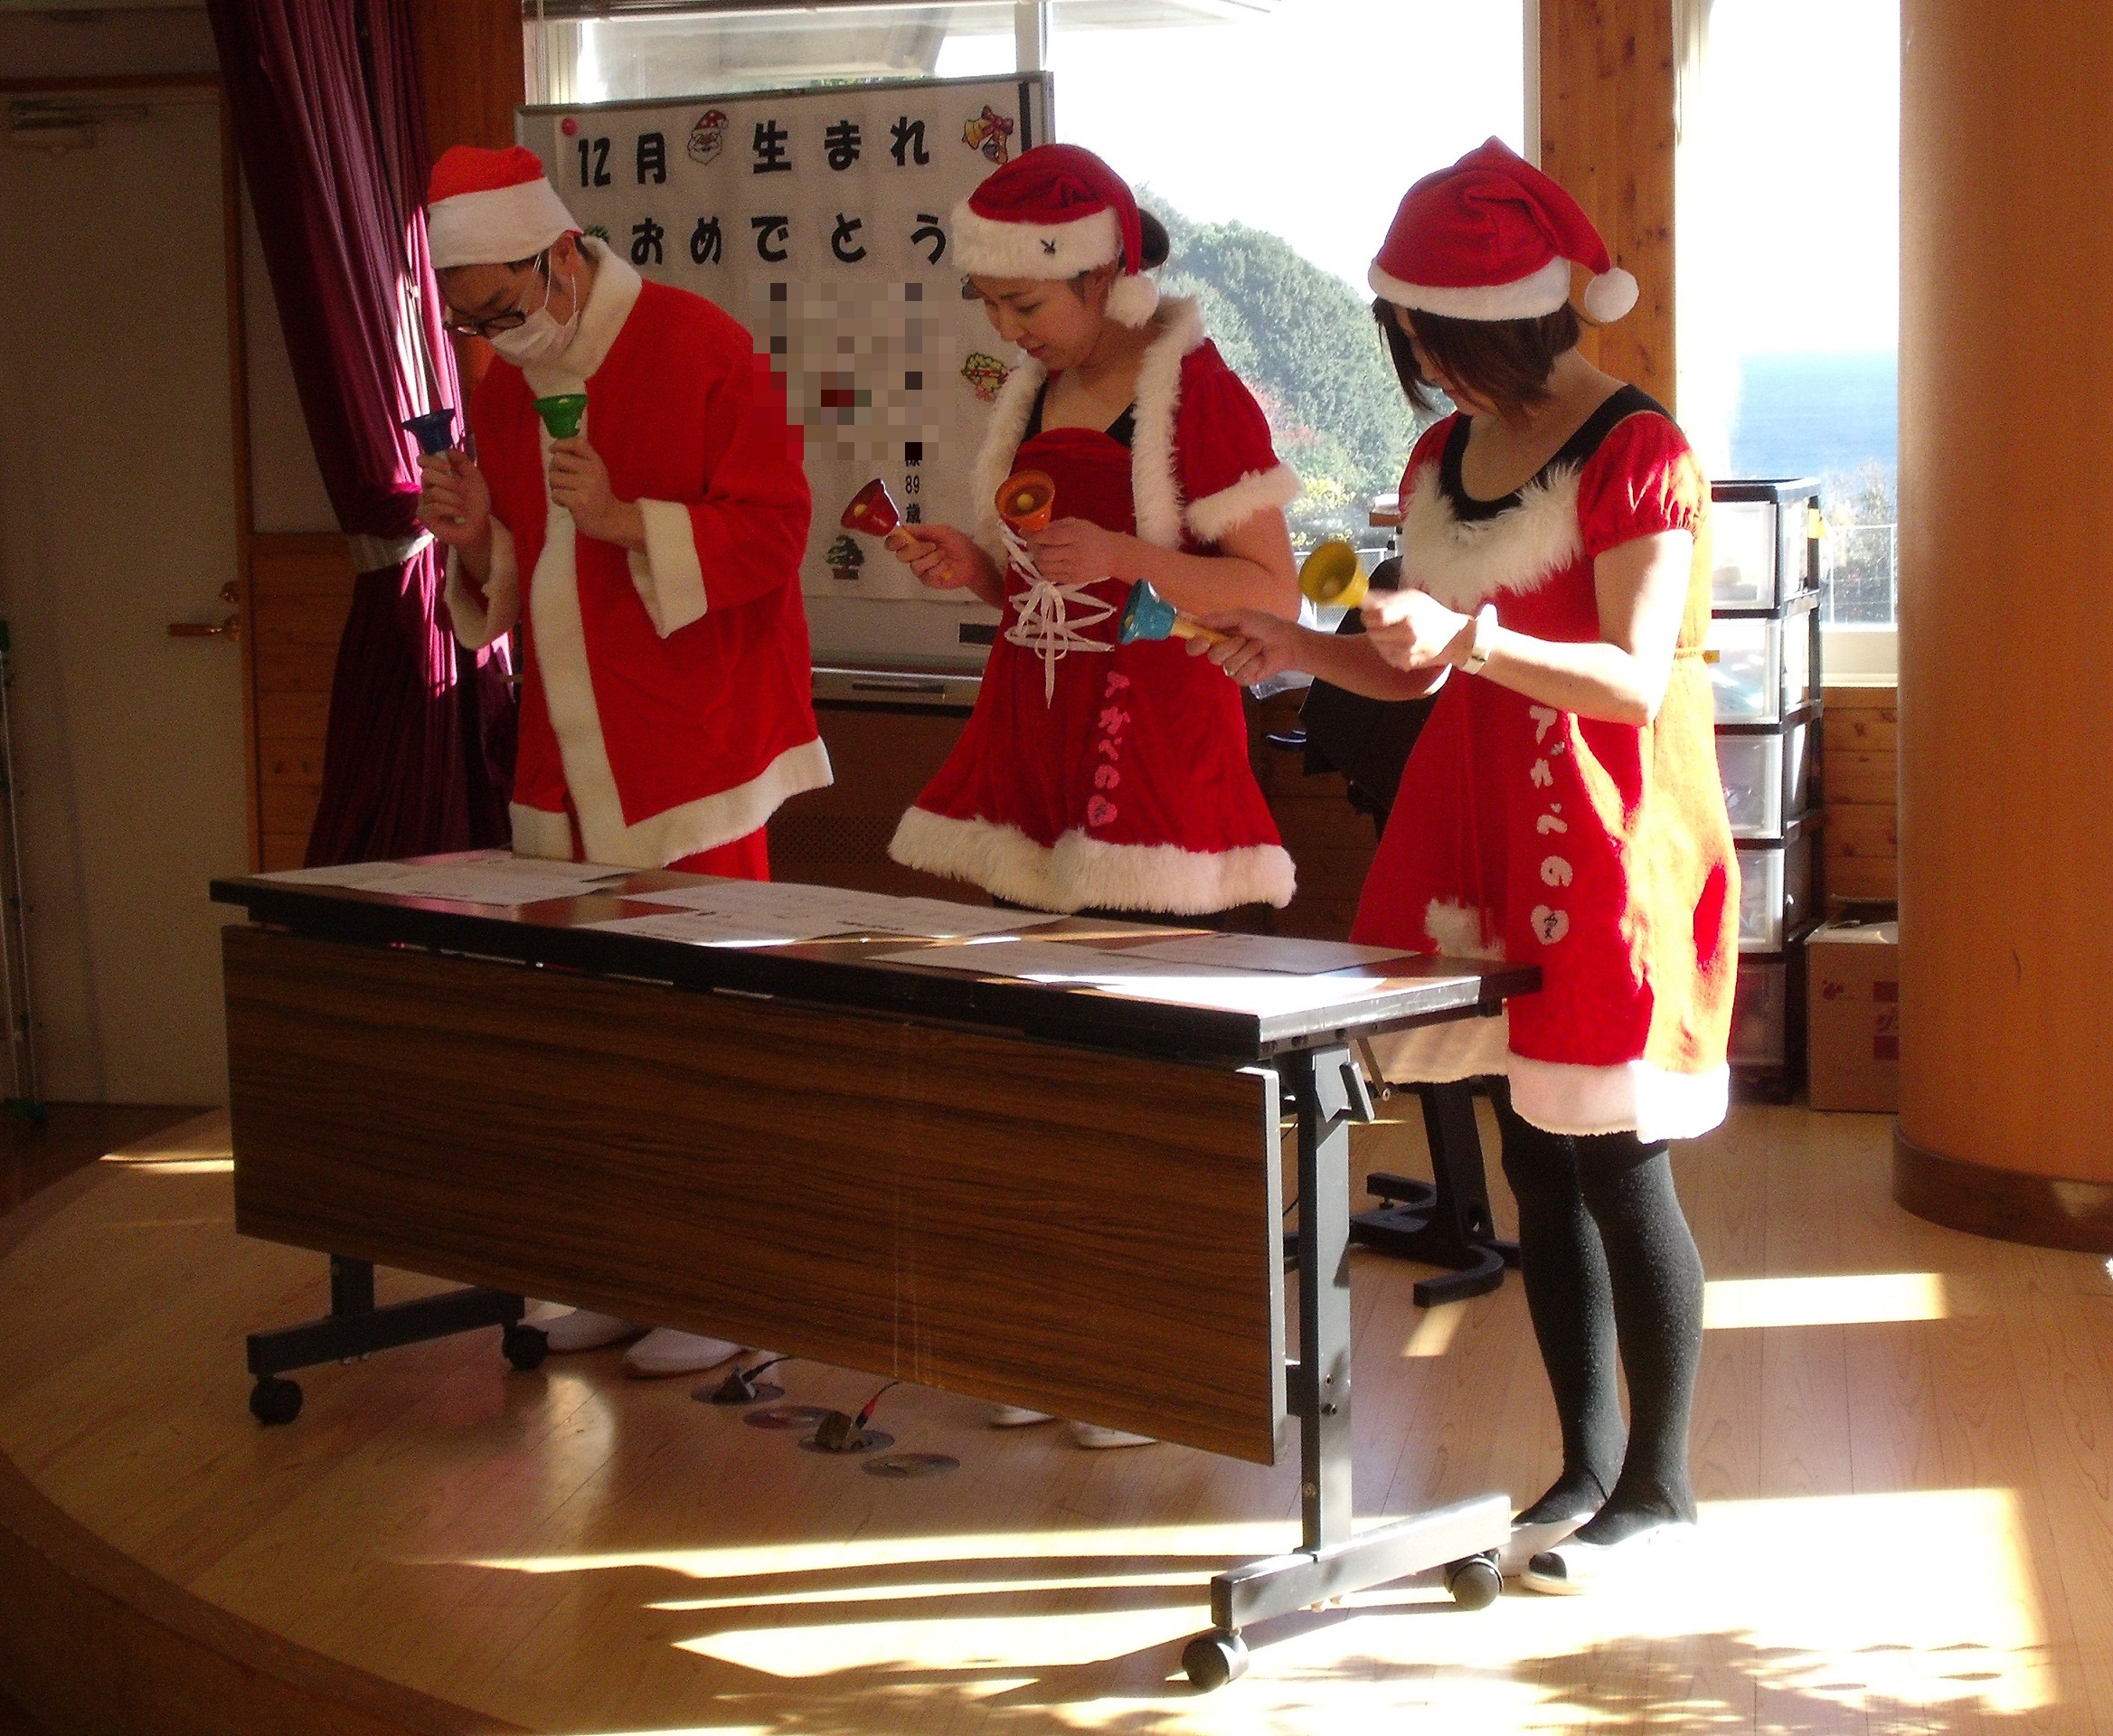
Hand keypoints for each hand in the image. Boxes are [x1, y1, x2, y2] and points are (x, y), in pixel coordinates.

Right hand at [416, 451, 490, 551]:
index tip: (448, 466)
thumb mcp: (474, 477)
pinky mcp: (424, 515)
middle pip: (427, 475)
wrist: (480, 525)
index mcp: (438, 474)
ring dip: (454, 499)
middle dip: (449, 483)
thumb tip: (448, 450)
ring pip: (433, 492)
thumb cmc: (476, 502)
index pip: (424, 461)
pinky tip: (458, 514)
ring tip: (464, 507)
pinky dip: (450, 509)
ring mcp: (424, 500)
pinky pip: (433, 507)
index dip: (432, 460)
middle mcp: (428, 485)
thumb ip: (463, 461)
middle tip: (463, 492)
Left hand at [547, 436, 639, 545]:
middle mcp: (592, 471)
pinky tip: (568, 504)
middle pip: (558, 459)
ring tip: (567, 494)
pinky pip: (555, 494)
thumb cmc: (597, 495)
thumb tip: (555, 450)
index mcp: (596, 462)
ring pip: (553, 477)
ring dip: (555, 487)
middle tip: (561, 481)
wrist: (610, 520)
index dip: (561, 444)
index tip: (553, 450)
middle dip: (554, 470)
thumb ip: (580, 460)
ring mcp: (586, 486)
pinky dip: (558, 500)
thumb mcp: (595, 473)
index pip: (577, 443)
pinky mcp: (578, 501)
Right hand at [890, 520, 988, 592]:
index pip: (895, 542)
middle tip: (932, 545)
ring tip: (944, 555)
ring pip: (914, 565)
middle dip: (916, 549)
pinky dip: (939, 567)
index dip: (893, 541)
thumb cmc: (958, 544)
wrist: (972, 560)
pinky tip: (947, 566)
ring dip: (932, 558)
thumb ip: (923, 530)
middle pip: (901, 555)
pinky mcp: (928, 580)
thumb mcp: (942, 531)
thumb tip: (904, 528)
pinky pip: (927, 574)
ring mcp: (921, 569)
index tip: (901, 539)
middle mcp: (915, 555)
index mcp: (916, 541)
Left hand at [1028, 517, 1130, 586]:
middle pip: (1043, 554)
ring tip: (1039, 551)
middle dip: (1033, 547)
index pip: (1049, 537)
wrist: (1112, 556)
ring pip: (1044, 566)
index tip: (1025, 532)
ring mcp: (1073, 569)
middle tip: (1032, 542)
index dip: (1033, 535)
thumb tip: (1034, 529)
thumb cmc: (1093, 536)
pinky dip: (1043, 569)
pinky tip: (1046, 562)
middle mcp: (1074, 553)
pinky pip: (1050, 576)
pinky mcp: (1072, 580)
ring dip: (1036, 559)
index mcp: (1076, 535)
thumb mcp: (1077, 524)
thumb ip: (1056, 526)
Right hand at [1193, 608, 1308, 684]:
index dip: (1195, 645)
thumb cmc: (1264, 626)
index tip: (1203, 641)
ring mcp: (1232, 668)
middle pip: (1212, 656)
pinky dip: (1253, 663)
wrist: (1286, 641)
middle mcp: (1222, 654)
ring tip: (1257, 646)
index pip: (1196, 646)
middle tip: (1244, 638)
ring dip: (1246, 652)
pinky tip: (1260, 659)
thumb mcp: (1241, 616)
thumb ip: (1218, 619)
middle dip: (1230, 646)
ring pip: (1228, 665)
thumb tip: (1196, 620)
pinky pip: (1240, 674)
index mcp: (1218, 638)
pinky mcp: (1243, 679)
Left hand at [1361, 586, 1472, 670]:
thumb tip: (1362, 597)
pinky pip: (1385, 655)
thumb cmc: (1431, 614)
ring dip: (1380, 638)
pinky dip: (1388, 649)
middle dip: (1374, 626)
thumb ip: (1386, 598)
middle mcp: (1407, 635)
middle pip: (1372, 631)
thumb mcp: (1413, 598)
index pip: (1376, 616)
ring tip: (1396, 632)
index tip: (1370, 613)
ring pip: (1376, 644)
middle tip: (1386, 622)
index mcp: (1409, 615)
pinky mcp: (1405, 664)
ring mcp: (1406, 652)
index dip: (1368, 614)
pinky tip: (1401, 644)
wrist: (1453, 639)